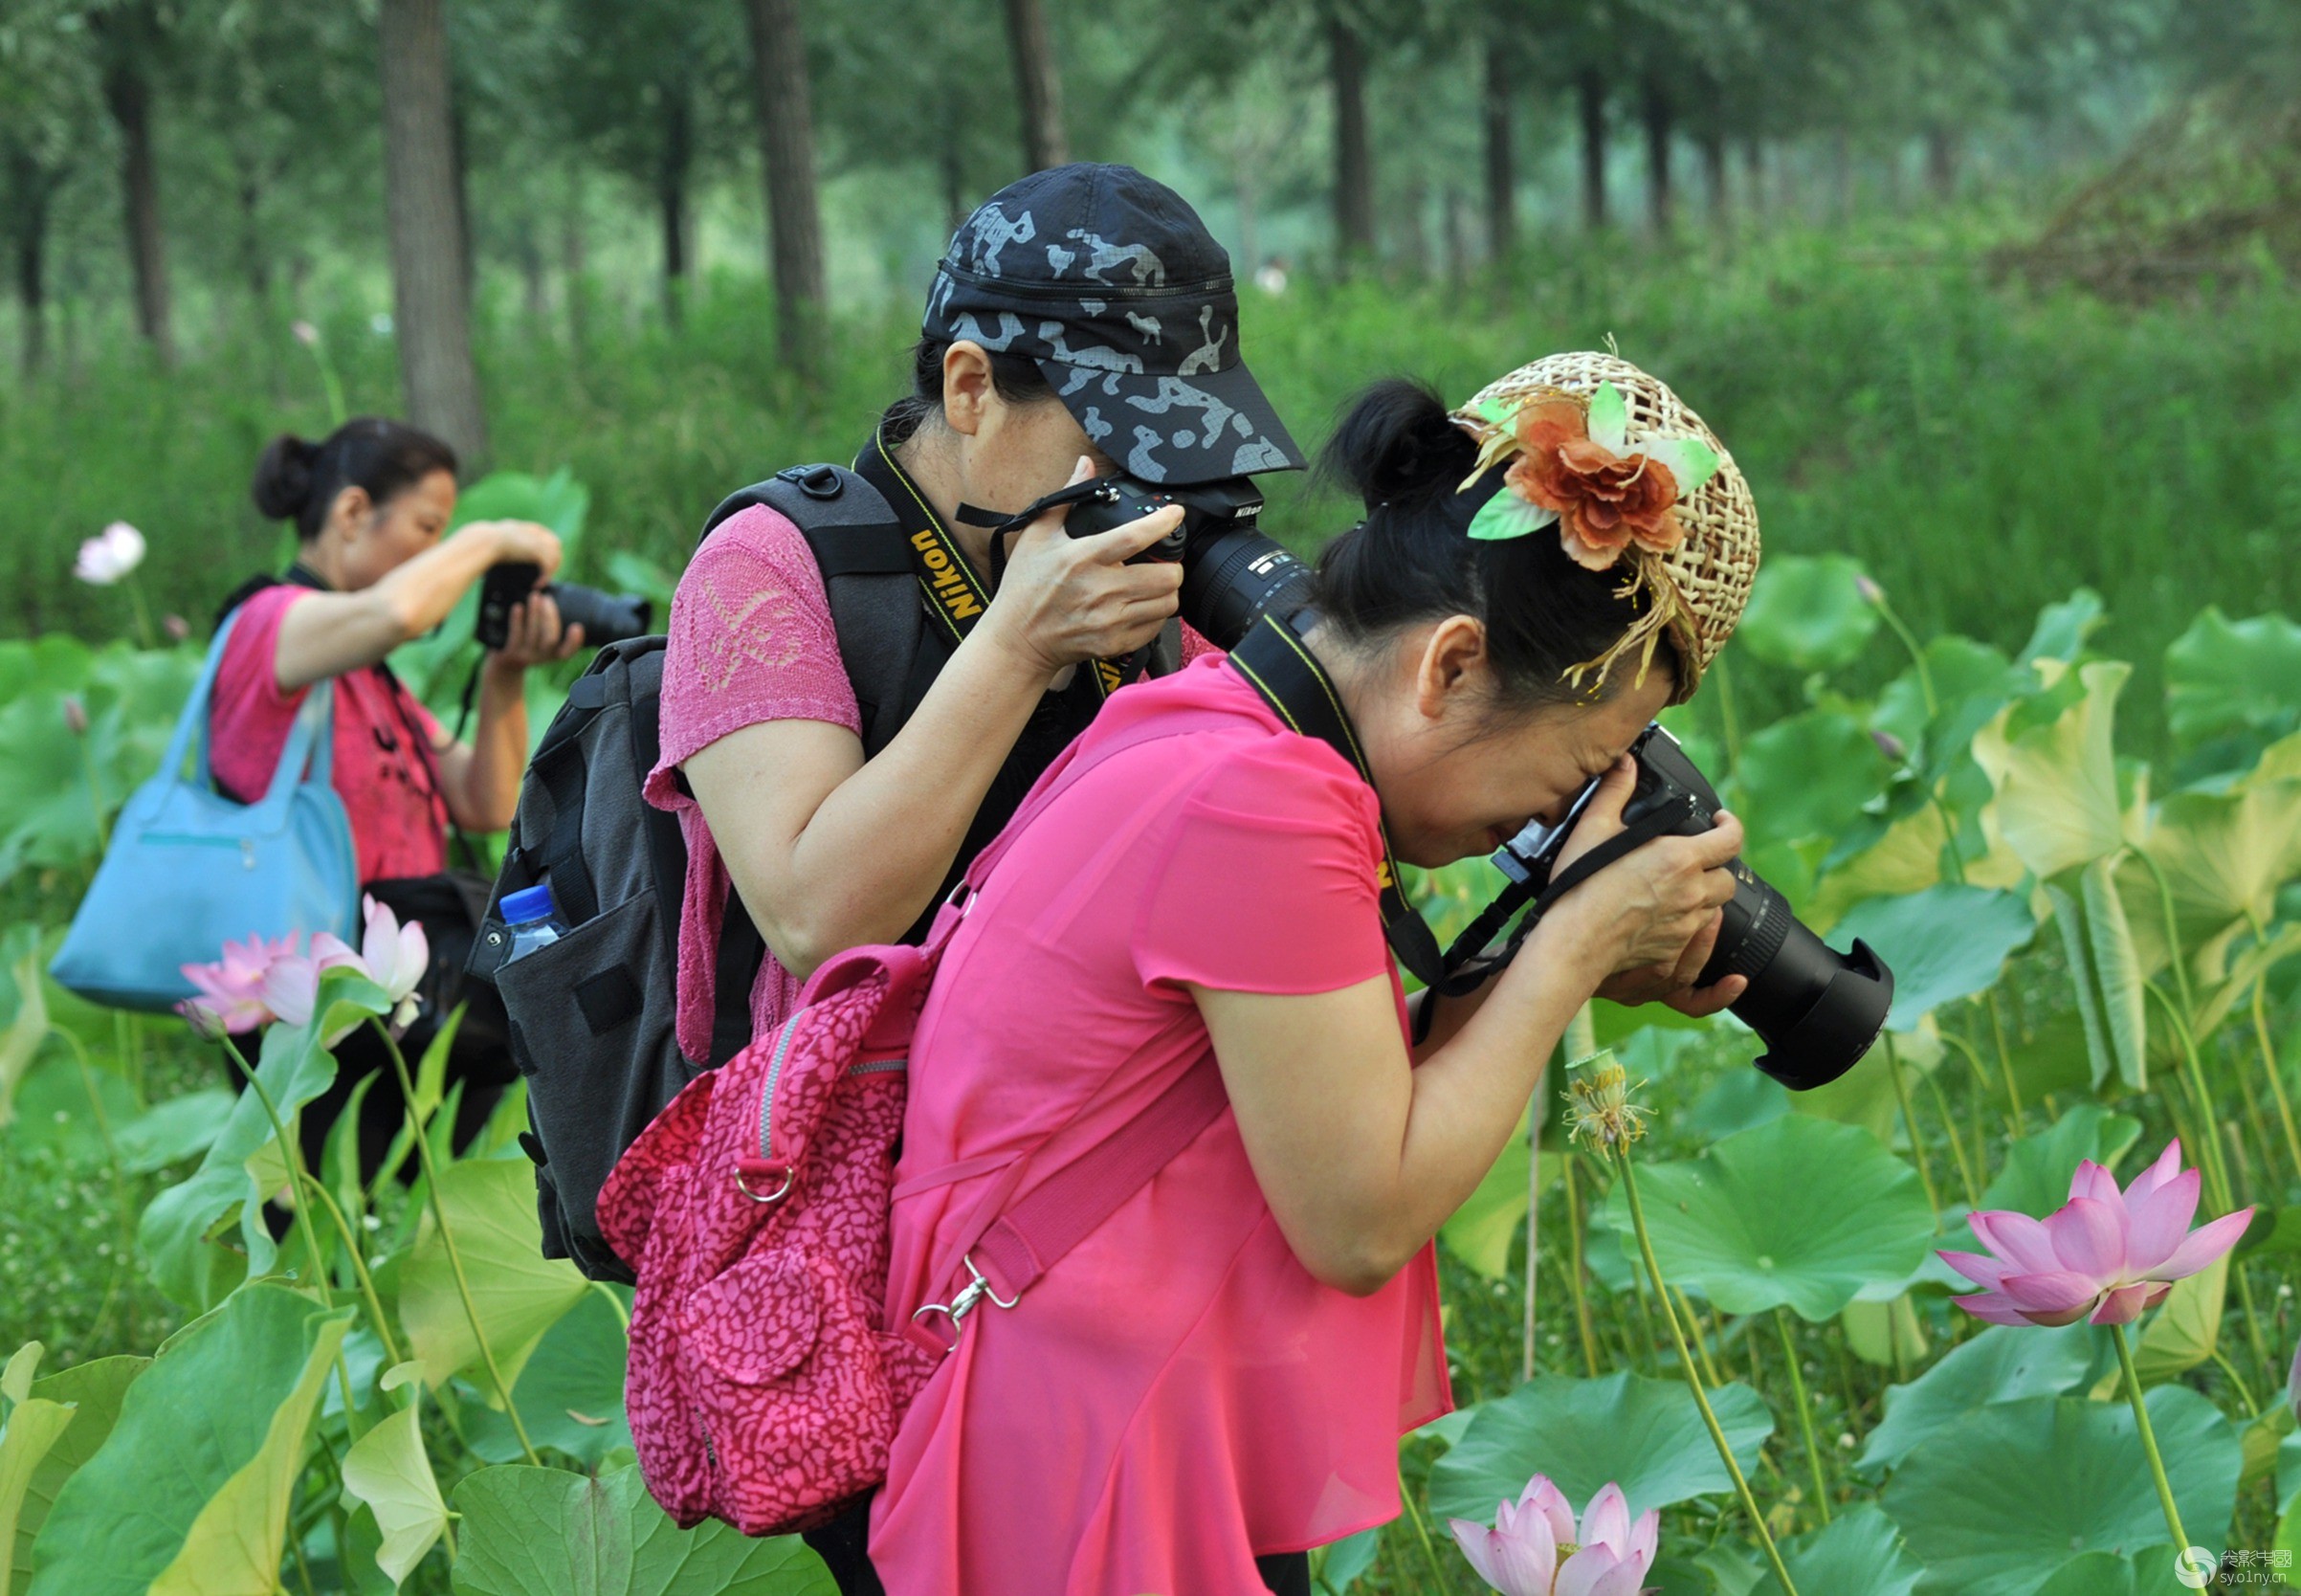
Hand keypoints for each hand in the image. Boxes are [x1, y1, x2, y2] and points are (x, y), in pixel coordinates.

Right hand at [453, 518, 563, 582]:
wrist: (483, 542)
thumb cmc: (483, 544)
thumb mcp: (498, 542)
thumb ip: (506, 545)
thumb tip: (500, 556)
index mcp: (525, 528)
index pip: (547, 537)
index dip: (547, 551)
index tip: (543, 565)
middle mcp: (533, 532)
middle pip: (555, 545)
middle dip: (552, 561)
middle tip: (543, 575)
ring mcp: (536, 540)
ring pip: (555, 556)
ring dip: (549, 571)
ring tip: (539, 581)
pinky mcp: (536, 550)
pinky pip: (548, 565)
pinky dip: (544, 577)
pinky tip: (537, 584)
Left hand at [486, 591, 585, 670]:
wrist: (503, 662)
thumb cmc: (526, 639)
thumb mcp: (540, 634)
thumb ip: (547, 614)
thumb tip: (544, 581)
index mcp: (553, 653)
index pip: (567, 651)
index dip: (574, 641)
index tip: (577, 626)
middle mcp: (541, 657)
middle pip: (550, 639)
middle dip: (550, 617)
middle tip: (548, 599)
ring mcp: (525, 655)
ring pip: (533, 634)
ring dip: (535, 613)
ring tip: (535, 596)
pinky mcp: (509, 652)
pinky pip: (514, 635)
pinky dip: (517, 619)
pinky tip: (518, 606)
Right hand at [977, 456, 1185, 678]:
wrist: (1017, 639)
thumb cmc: (1025, 586)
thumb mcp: (1038, 535)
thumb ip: (1067, 497)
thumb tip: (1085, 465)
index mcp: (1082, 558)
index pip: (1135, 537)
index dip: (1163, 523)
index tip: (1175, 513)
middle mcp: (1100, 590)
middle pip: (1166, 576)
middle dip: (1172, 565)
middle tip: (1163, 560)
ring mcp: (1109, 621)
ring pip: (1168, 603)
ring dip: (1167, 590)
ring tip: (1153, 583)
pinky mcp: (1114, 643)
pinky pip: (1156, 627)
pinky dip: (1155, 614)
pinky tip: (1141, 605)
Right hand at [1535, 755, 1748, 997]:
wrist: (1575, 941)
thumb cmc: (1582, 886)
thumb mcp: (1594, 828)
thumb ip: (1615, 790)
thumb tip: (1625, 763)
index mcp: (1680, 858)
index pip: (1731, 838)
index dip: (1731, 825)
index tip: (1721, 821)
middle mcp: (1691, 892)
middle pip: (1728, 878)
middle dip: (1716, 867)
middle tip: (1693, 861)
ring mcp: (1685, 924)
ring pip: (1714, 908)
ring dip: (1702, 895)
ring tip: (1675, 888)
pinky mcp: (1674, 950)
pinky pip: (1692, 934)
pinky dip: (1683, 922)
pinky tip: (1657, 915)